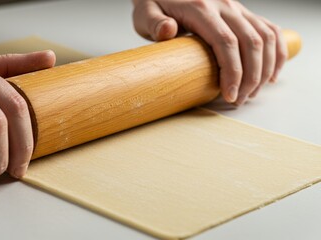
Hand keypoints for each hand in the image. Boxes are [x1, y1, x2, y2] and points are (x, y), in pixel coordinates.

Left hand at [132, 0, 287, 104]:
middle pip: (250, 42)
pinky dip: (276, 53)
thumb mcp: (145, 12)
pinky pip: (270, 30)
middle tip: (238, 100)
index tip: (228, 95)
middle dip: (249, 77)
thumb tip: (167, 30)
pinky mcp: (243, 13)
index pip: (225, 41)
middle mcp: (224, 5)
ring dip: (264, 69)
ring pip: (264, 37)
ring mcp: (237, 8)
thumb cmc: (154, 4)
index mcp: (201, 8)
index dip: (232, 71)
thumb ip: (154, 22)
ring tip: (250, 93)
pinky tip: (271, 74)